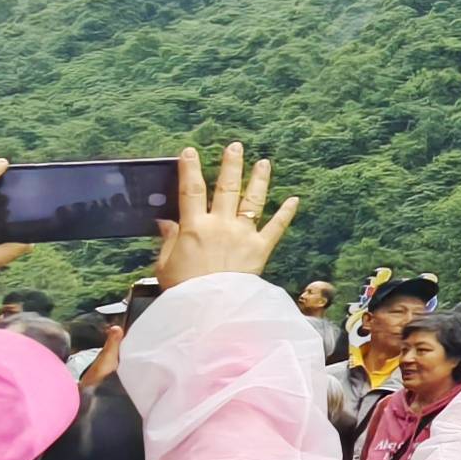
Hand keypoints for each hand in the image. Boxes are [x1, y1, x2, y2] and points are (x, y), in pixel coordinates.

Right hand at [151, 145, 296, 288]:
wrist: (209, 313)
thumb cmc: (183, 291)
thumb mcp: (166, 265)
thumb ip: (169, 240)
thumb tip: (166, 221)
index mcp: (194, 227)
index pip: (191, 190)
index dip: (189, 169)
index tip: (190, 152)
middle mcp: (221, 226)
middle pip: (226, 188)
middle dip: (231, 165)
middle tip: (236, 146)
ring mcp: (243, 235)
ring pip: (252, 201)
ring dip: (259, 180)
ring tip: (264, 163)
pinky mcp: (260, 250)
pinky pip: (276, 228)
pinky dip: (286, 213)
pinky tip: (294, 199)